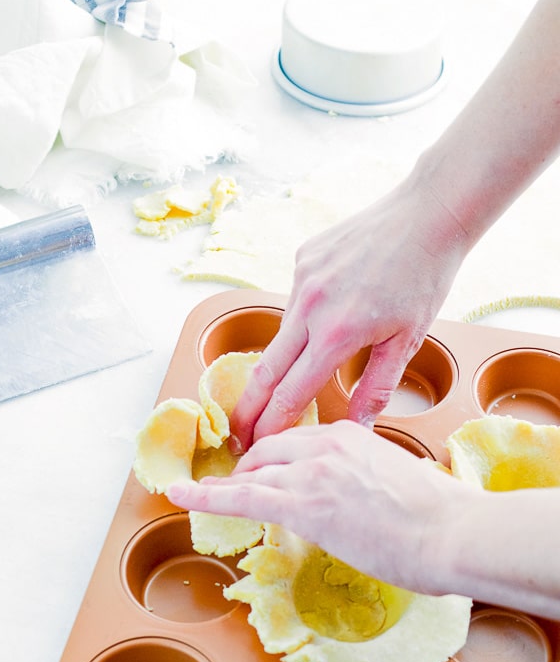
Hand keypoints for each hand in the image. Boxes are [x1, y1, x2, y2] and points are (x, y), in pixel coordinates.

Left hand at [168, 419, 464, 593]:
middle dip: (246, 470)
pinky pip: (241, 496)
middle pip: (266, 451)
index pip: (295, 441)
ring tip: (200, 495)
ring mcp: (312, 472)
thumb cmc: (440, 516)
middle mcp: (325, 444)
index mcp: (349, 435)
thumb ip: (364, 480)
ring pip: (251, 472)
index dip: (271, 459)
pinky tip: (180, 495)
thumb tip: (354, 499)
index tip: (260, 470)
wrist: (454, 532)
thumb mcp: (396, 481)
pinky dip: (205, 494)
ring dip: (226, 486)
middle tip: (235, 489)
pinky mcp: (302, 503)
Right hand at [228, 175, 468, 452]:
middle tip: (236, 433)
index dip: (270, 423)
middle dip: (247, 408)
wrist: (425, 216)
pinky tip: (327, 314)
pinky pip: (293, 301)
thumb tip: (357, 427)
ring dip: (280, 362)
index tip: (255, 445)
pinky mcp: (302, 259)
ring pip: (281, 334)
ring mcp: (302, 279)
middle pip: (265, 370)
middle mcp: (310, 306)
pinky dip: (302, 320)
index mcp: (336, 334)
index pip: (290, 393)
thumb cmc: (423, 279)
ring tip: (289, 378)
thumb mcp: (406, 341)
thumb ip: (376, 388)